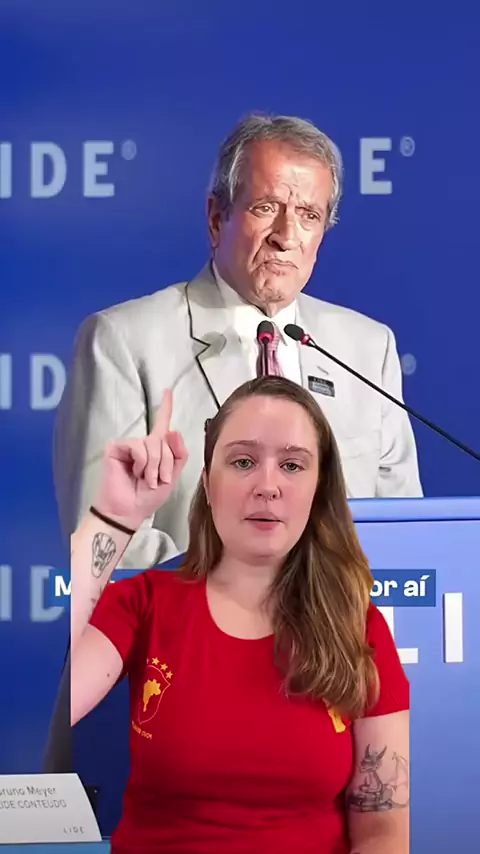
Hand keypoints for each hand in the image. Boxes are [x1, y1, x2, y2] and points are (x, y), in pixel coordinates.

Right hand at [93, 389, 187, 530]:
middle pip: (164, 440)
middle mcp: (143, 444)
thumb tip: (173, 430)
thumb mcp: (172, 476)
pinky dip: (142, 462)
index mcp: (156, 449)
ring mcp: (129, 445)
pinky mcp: (117, 447)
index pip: (162, 425)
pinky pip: (138, 446)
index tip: (167, 391)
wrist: (129, 511)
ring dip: (155, 465)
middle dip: (165, 462)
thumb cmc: (148, 497)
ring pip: (152, 443)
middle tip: (158, 481)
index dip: (166, 407)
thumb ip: (178, 454)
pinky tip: (135, 473)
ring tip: (147, 480)